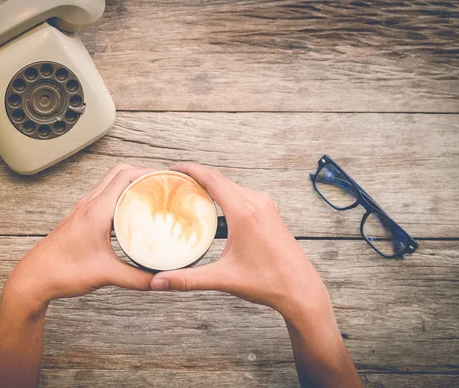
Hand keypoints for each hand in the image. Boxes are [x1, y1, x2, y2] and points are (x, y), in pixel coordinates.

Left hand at [8, 164, 156, 310]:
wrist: (34, 278)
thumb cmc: (62, 272)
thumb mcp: (106, 275)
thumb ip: (137, 278)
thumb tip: (161, 279)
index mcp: (96, 211)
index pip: (125, 176)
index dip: (148, 172)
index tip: (166, 177)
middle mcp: (89, 204)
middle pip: (119, 173)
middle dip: (143, 173)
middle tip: (163, 184)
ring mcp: (84, 210)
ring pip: (110, 183)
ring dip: (131, 183)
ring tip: (151, 195)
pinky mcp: (81, 218)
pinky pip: (105, 197)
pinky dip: (120, 197)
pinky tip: (131, 213)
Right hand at [150, 163, 329, 318]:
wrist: (300, 289)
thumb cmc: (267, 282)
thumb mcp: (223, 278)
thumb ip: (187, 279)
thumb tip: (157, 283)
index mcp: (244, 212)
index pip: (212, 179)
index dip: (190, 170)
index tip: (172, 169)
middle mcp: (256, 202)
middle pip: (220, 179)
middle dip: (196, 176)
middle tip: (174, 182)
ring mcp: (265, 206)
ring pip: (232, 186)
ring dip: (211, 185)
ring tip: (189, 192)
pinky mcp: (270, 212)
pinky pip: (243, 194)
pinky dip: (225, 194)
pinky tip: (214, 207)